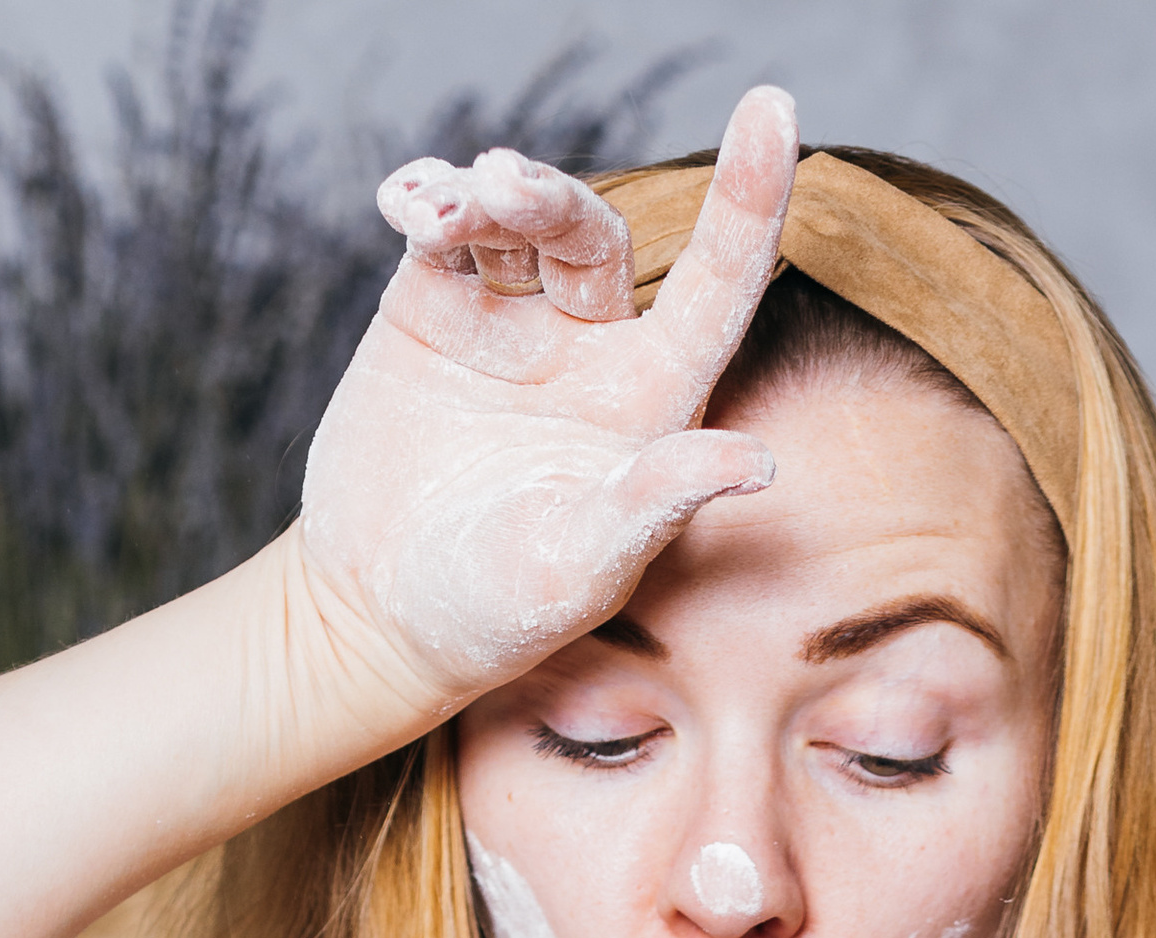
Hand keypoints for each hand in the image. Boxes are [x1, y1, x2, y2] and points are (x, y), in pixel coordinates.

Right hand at [298, 85, 798, 708]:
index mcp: (652, 401)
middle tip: (501, 189)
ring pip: (516, 220)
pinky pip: (441, 231)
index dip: (750, 197)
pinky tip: (407, 205)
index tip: (774, 104)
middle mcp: (591, 349)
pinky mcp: (433, 312)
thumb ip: (659, 503)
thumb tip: (761, 462)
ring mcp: (511, 324)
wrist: (380, 616)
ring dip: (482, 194)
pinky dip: (426, 199)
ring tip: (438, 214)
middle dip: (551, 198)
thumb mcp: (585, 565)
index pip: (719, 284)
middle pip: (592, 235)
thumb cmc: (497, 610)